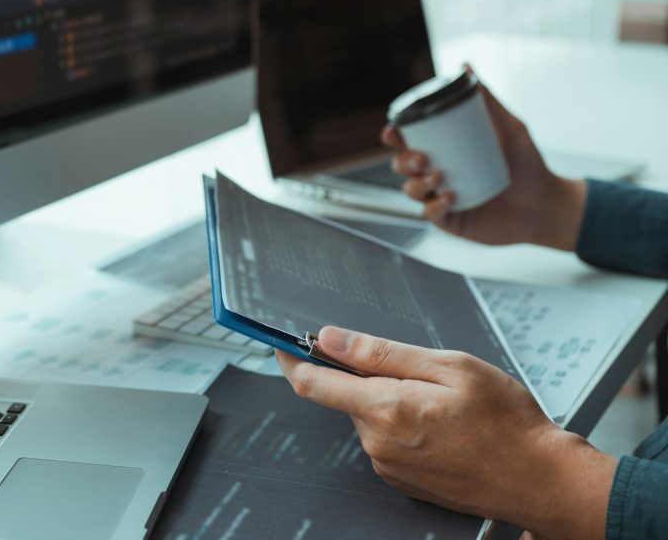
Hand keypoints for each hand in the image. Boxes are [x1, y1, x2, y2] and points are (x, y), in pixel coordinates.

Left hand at [276, 327, 615, 539]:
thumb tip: (331, 339)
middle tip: (419, 372)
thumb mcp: (448, 367)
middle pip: (348, 396)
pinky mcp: (401, 480)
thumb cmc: (504, 421)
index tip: (280, 344)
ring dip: (390, 401)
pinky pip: (386, 440)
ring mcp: (388, 466)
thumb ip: (382, 352)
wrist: (539, 479)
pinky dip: (402, 425)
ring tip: (442, 404)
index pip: (314, 383)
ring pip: (370, 417)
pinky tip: (441, 427)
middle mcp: (377, 443)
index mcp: (385, 409)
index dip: (291, 360)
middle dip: (369, 376)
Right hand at [381, 70, 585, 249]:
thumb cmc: (529, 167)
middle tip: (421, 158)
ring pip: (411, 190)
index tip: (394, 131)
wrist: (546, 206)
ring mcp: (441, 197)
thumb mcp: (511, 128)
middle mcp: (438, 173)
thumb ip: (488, 100)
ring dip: (417, 183)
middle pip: (402, 165)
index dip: (394, 136)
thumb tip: (467, 67)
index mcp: (445, 150)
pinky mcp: (450, 220)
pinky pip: (429, 214)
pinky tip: (448, 199)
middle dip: (403, 161)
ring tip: (438, 178)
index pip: (409, 141)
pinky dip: (434, 206)